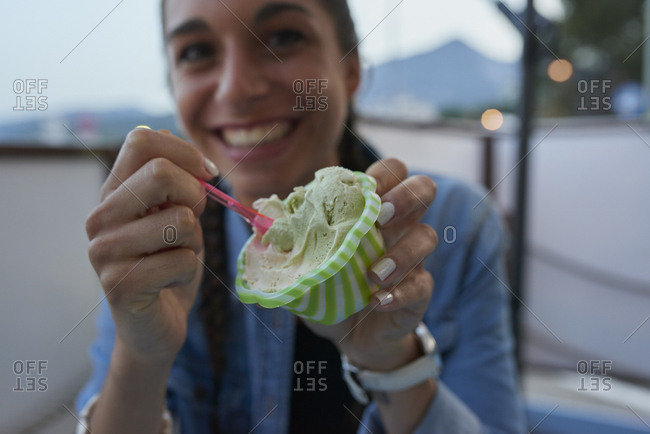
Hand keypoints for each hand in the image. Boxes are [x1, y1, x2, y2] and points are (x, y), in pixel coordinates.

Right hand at [86, 128, 215, 365]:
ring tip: (175, 257)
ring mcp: (105, 251)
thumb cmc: (170, 265)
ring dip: (193, 241)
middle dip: (195, 195)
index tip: (206, 175)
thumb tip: (200, 167)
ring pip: (180, 220)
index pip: (141, 140)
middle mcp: (101, 217)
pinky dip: (189, 270)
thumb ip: (181, 189)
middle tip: (193, 220)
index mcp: (114, 193)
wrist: (155, 326)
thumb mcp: (179, 218)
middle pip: (160, 173)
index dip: (185, 151)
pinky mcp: (120, 284)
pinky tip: (170, 281)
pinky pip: (182, 260)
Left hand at [306, 159, 437, 370]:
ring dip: (401, 253)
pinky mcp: (418, 291)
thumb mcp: (305, 261)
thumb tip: (256, 220)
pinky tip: (376, 301)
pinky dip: (400, 292)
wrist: (348, 334)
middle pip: (424, 189)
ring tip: (373, 274)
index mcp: (370, 210)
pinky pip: (422, 285)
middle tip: (382, 218)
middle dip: (407, 197)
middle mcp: (398, 226)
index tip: (365, 190)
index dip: (385, 173)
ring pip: (427, 236)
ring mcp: (412, 258)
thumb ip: (288, 239)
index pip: (391, 170)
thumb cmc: (327, 287)